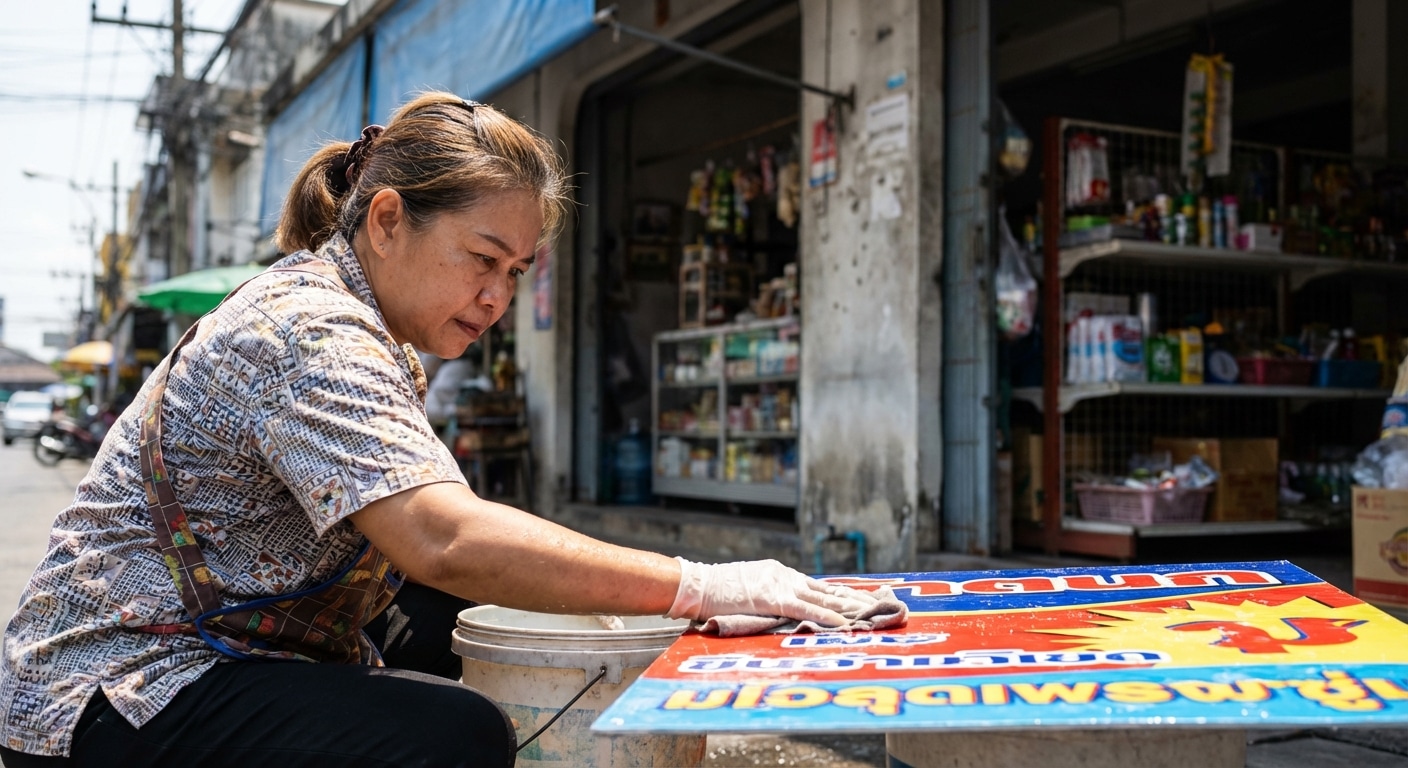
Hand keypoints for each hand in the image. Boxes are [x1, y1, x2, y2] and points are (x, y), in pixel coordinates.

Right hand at [667, 558, 879, 626]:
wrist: (697, 585)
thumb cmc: (715, 593)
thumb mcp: (747, 591)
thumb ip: (766, 599)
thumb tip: (779, 613)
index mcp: (780, 574)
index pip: (818, 586)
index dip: (841, 593)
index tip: (862, 598)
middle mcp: (786, 575)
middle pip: (828, 588)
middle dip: (855, 598)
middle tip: (880, 604)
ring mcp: (781, 585)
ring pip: (824, 597)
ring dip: (849, 607)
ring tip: (872, 614)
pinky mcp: (775, 598)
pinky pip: (807, 609)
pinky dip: (827, 616)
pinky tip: (843, 624)